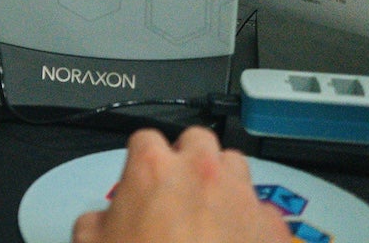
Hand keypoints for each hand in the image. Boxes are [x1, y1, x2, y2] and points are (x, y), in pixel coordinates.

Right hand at [72, 128, 289, 242]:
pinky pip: (264, 213)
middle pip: (198, 140)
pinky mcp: (273, 228)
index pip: (145, 140)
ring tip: (211, 215)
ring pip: (236, 167)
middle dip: (189, 160)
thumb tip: (103, 221)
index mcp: (153, 168)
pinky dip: (251, 224)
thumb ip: (95, 221)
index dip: (141, 162)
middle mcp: (202, 171)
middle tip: (179, 192)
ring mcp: (242, 197)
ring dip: (223, 183)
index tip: (142, 183)